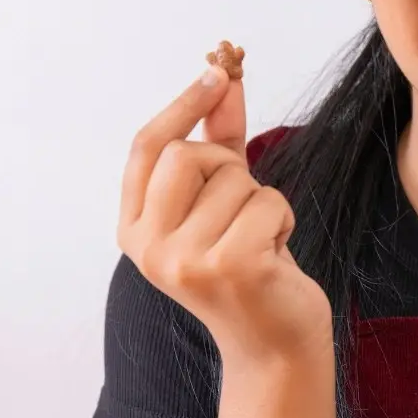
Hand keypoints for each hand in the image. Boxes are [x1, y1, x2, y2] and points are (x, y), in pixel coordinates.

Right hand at [118, 64, 329, 361]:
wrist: (274, 345)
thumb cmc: (249, 267)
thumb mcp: (223, 201)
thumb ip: (217, 139)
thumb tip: (224, 75)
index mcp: (134, 231)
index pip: (146, 148)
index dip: (181, 105)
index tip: (216, 72)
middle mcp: (149, 249)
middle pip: (186, 153)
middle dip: (228, 165)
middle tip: (242, 207)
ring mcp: (186, 261)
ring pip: (235, 178)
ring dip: (263, 200)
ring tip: (260, 241)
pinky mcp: (230, 267)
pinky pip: (267, 201)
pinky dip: (283, 218)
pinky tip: (276, 254)